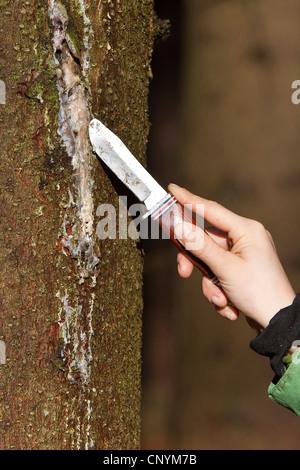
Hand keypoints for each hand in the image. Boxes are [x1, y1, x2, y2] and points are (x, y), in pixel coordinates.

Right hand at [168, 184, 295, 329]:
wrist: (278, 323)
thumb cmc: (259, 292)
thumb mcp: (225, 268)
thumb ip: (200, 245)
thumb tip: (179, 225)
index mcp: (247, 230)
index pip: (211, 209)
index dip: (189, 200)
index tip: (172, 190)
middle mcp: (245, 238)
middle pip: (205, 241)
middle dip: (197, 264)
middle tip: (184, 273)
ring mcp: (243, 255)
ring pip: (209, 262)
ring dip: (210, 285)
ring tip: (222, 300)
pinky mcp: (240, 270)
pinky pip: (217, 274)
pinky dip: (218, 291)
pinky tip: (230, 306)